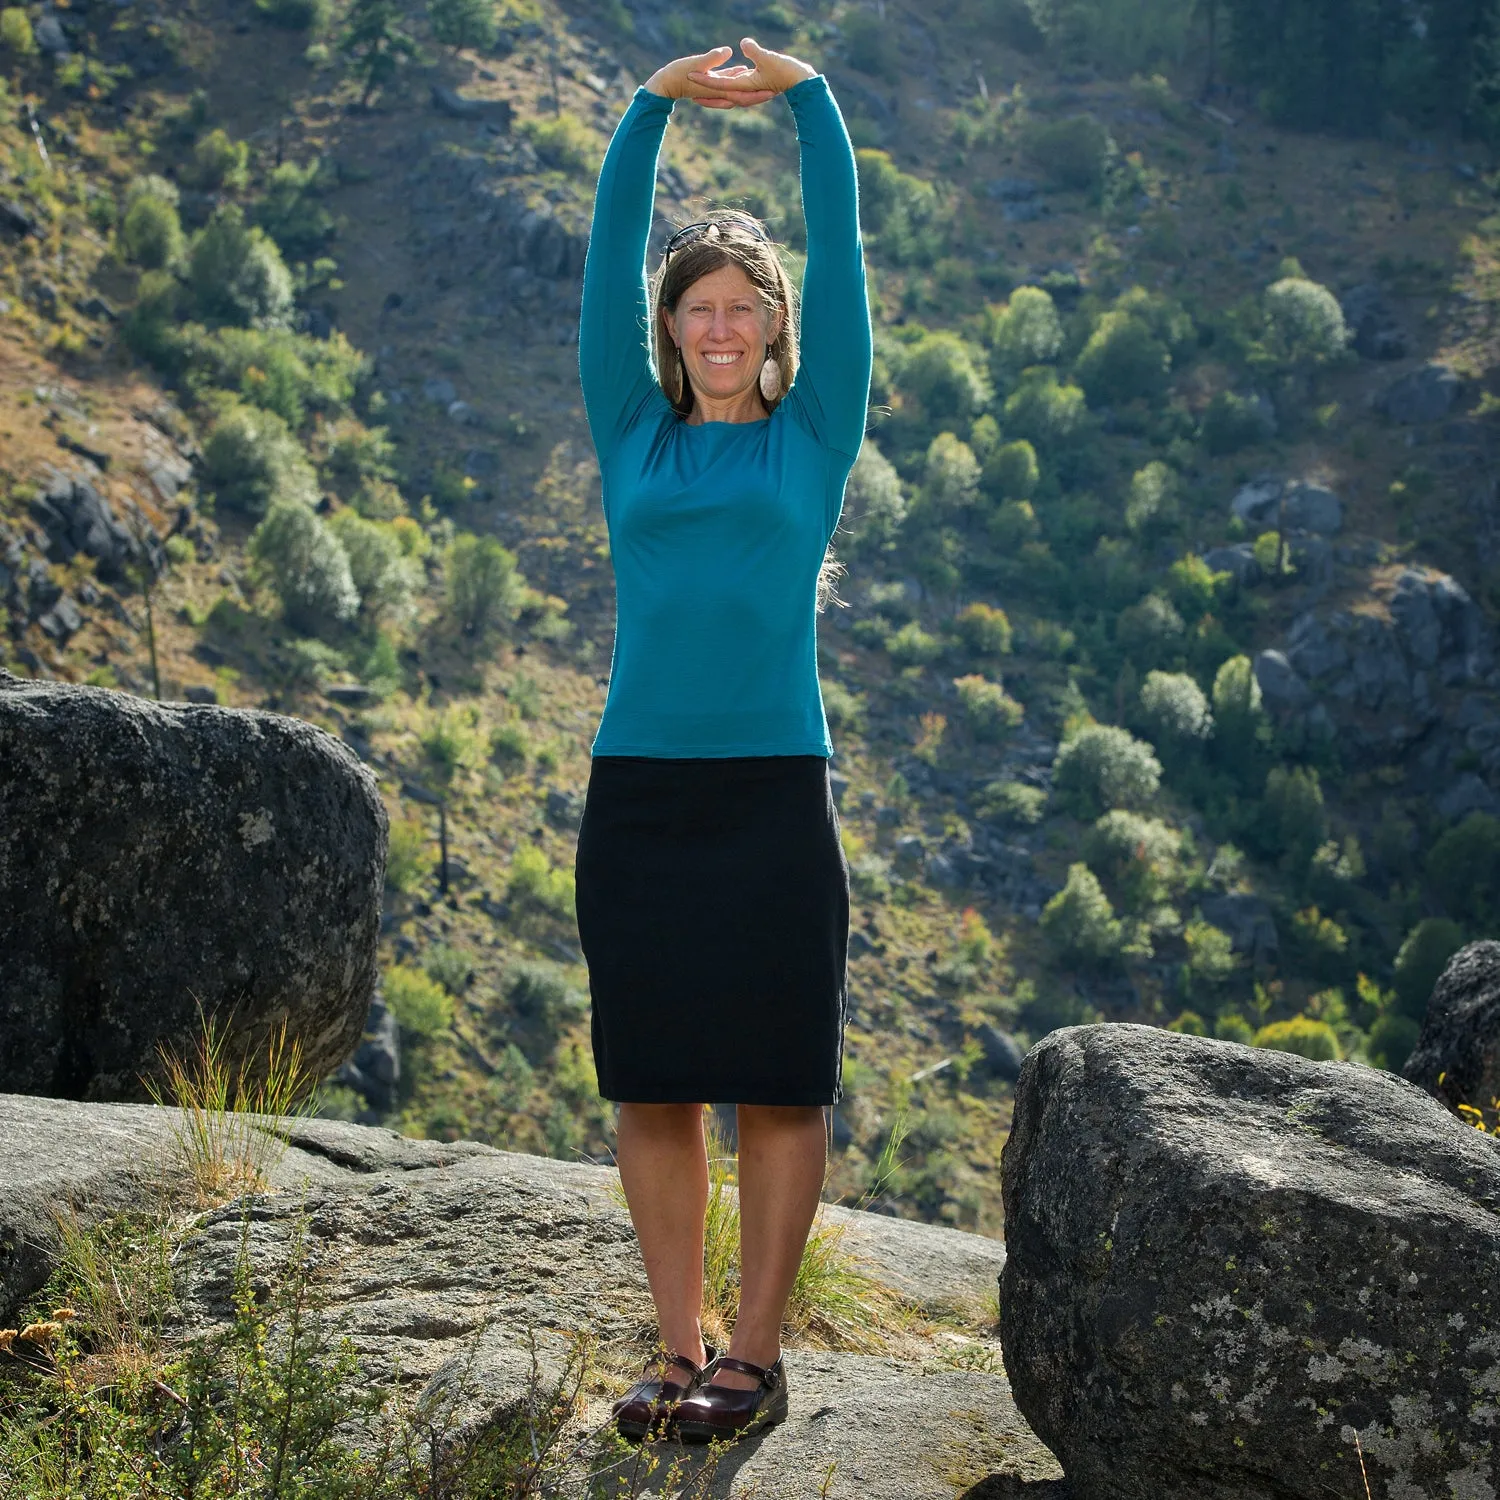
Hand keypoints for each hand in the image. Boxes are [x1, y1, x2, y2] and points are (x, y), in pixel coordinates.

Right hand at [645, 46, 775, 107]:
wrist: (664, 84)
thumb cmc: (677, 74)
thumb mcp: (696, 64)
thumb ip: (713, 59)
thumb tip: (729, 51)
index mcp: (719, 90)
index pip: (743, 93)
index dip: (758, 93)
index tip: (773, 91)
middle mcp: (719, 93)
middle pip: (744, 96)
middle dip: (759, 94)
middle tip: (777, 89)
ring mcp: (714, 89)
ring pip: (737, 90)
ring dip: (750, 88)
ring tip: (765, 81)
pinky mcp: (709, 83)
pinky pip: (727, 82)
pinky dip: (737, 79)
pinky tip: (742, 69)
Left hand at [687, 37, 816, 99]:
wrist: (800, 82)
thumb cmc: (787, 70)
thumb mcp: (769, 58)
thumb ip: (755, 51)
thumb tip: (742, 43)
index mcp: (745, 87)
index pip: (720, 84)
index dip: (704, 79)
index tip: (690, 74)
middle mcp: (745, 92)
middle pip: (719, 93)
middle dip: (703, 90)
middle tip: (687, 85)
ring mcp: (749, 90)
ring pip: (725, 92)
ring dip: (712, 90)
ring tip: (699, 85)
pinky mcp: (753, 86)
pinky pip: (734, 88)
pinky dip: (724, 85)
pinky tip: (719, 79)